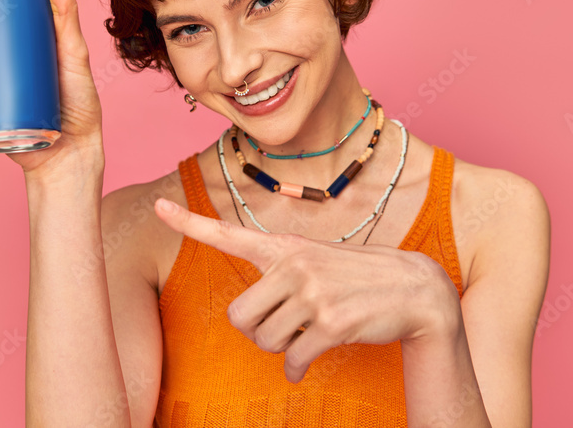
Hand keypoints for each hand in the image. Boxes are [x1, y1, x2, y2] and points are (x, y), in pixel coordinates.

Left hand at [153, 198, 459, 382]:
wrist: (414, 288)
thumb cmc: (353, 278)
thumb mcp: (313, 260)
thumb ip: (278, 275)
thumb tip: (245, 321)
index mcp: (284, 246)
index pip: (227, 233)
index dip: (188, 222)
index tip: (158, 205)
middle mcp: (293, 264)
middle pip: (237, 317)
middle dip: (254, 332)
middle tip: (277, 327)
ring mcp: (313, 292)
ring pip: (264, 341)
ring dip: (279, 349)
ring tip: (301, 335)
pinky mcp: (332, 322)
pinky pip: (293, 359)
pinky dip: (297, 367)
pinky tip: (308, 360)